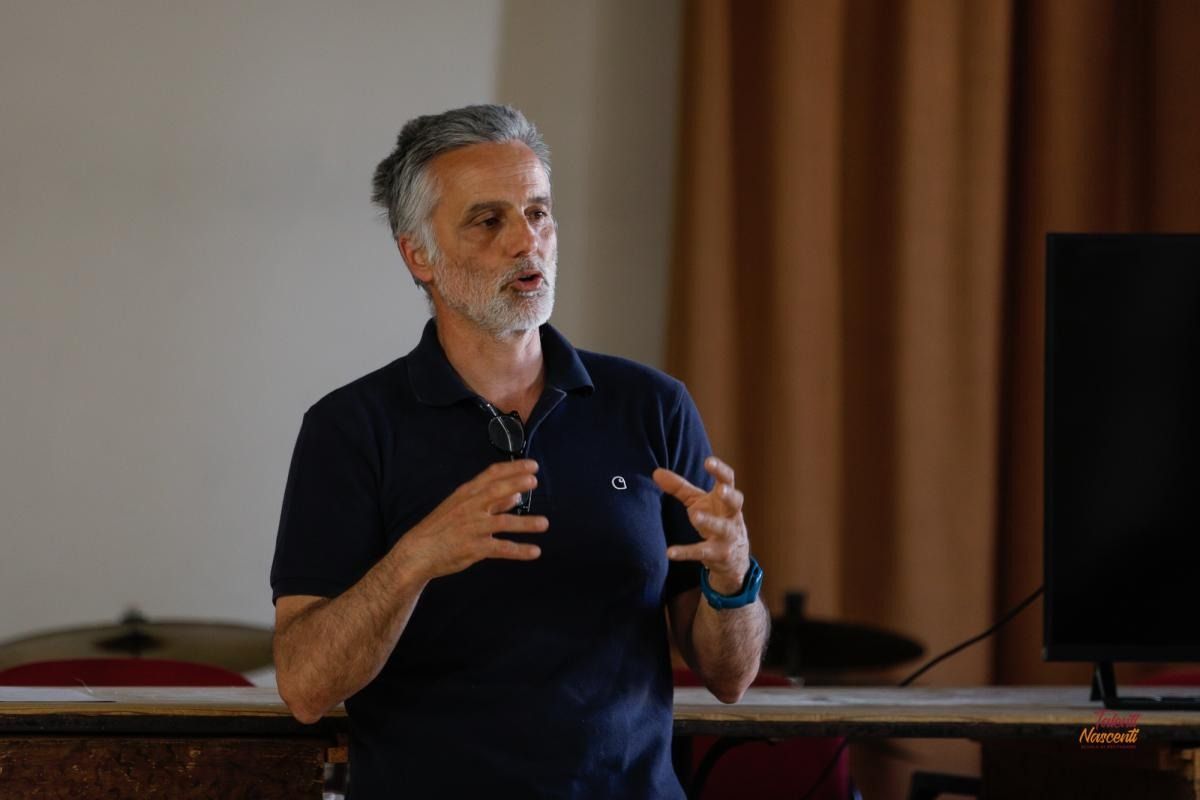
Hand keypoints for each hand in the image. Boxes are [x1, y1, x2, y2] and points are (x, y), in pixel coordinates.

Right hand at [395, 460, 548, 580]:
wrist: (418, 551)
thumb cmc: (442, 527)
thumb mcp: (461, 507)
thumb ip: (489, 502)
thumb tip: (515, 495)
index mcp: (467, 494)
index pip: (492, 475)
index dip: (513, 468)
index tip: (531, 465)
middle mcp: (470, 508)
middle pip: (496, 491)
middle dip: (516, 484)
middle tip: (534, 480)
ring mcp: (473, 528)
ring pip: (503, 522)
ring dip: (525, 523)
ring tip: (544, 523)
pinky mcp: (474, 548)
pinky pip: (501, 549)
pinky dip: (519, 550)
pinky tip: (535, 551)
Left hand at [653, 456, 749, 594]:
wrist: (733, 558)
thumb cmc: (715, 518)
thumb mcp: (698, 501)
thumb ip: (679, 487)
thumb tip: (655, 472)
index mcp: (726, 499)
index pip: (728, 480)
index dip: (720, 470)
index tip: (709, 461)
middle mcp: (732, 515)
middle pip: (736, 502)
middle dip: (729, 496)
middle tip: (721, 490)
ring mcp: (728, 535)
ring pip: (722, 528)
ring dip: (710, 521)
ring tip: (695, 516)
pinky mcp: (719, 554)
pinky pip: (702, 552)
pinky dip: (686, 552)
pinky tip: (670, 552)